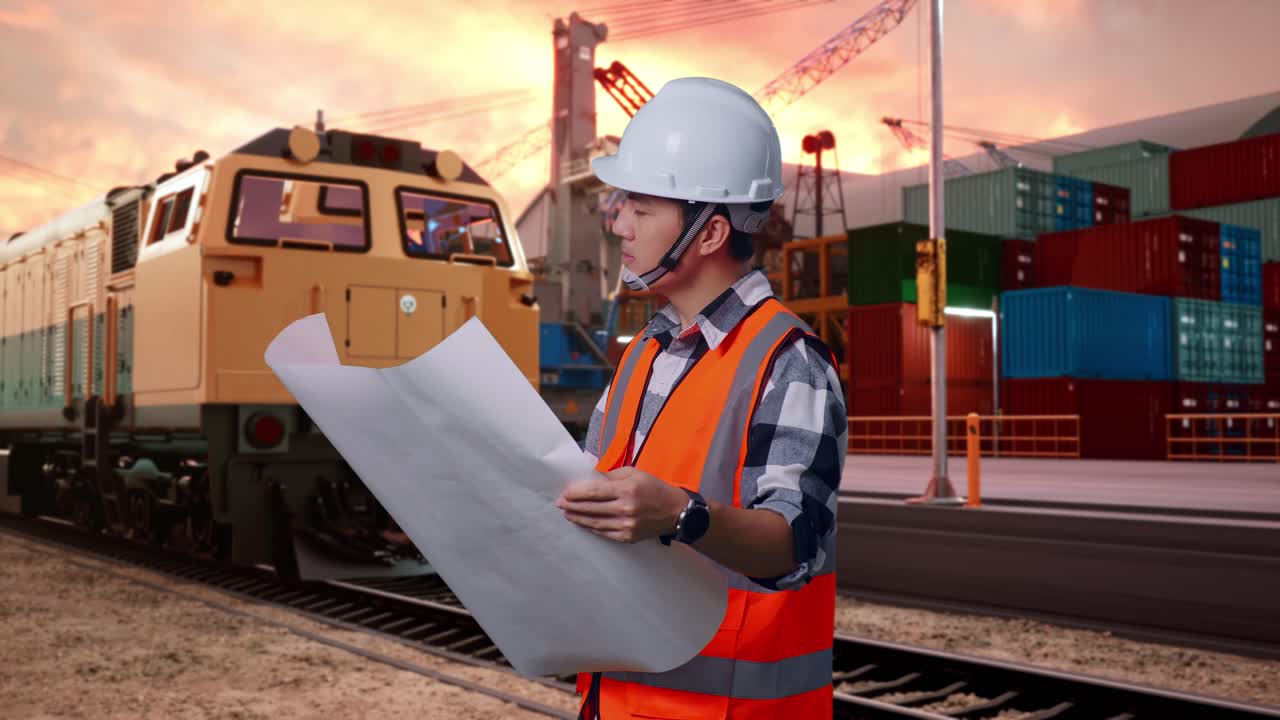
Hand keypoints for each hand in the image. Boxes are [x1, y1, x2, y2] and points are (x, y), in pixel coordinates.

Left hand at [556, 466, 689, 542]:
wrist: (676, 512)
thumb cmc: (655, 488)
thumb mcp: (636, 473)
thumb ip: (613, 475)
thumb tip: (592, 479)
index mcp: (627, 489)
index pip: (594, 491)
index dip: (576, 492)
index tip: (564, 492)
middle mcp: (625, 508)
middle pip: (591, 508)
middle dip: (572, 505)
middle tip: (559, 503)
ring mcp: (626, 525)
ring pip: (594, 522)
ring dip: (578, 518)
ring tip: (567, 514)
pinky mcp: (628, 537)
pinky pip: (604, 532)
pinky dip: (591, 527)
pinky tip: (583, 523)